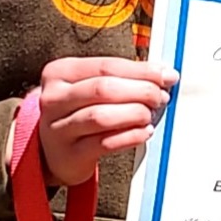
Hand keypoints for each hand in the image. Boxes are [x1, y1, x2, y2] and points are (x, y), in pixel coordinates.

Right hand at [19, 55, 177, 188]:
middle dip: (140, 91)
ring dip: (134, 114)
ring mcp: (59, 127)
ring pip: (101, 117)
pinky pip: (105, 144)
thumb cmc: (78, 112)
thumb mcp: (90, 87)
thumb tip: (163, 76)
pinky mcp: (70, 154)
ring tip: (149, 115)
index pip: (106, 66)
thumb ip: (122, 78)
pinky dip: (130, 136)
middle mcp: (54, 98)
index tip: (166, 75)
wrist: (53, 150)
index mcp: (60, 72)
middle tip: (159, 97)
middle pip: (103, 89)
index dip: (141, 70)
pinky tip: (144, 132)